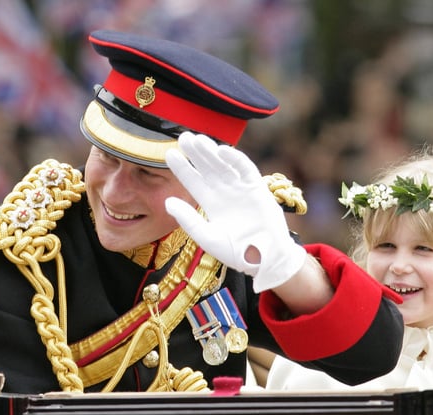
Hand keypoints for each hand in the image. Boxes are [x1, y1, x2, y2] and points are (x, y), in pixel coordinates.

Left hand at [165, 132, 305, 291]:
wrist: (264, 260)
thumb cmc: (236, 252)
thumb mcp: (207, 237)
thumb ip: (188, 220)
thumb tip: (167, 201)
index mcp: (211, 204)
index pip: (193, 182)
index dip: (182, 168)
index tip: (170, 154)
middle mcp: (224, 193)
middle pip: (207, 168)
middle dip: (196, 154)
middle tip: (183, 137)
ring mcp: (240, 189)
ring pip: (223, 165)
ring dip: (211, 152)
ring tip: (198, 140)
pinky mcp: (257, 188)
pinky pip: (246, 169)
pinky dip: (235, 159)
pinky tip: (222, 150)